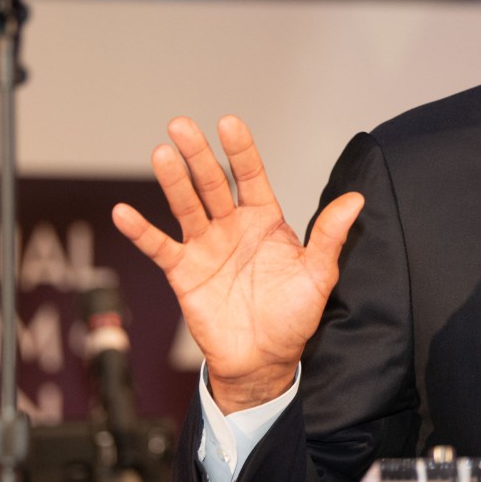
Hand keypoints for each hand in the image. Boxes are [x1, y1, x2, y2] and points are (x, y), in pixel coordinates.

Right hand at [111, 116, 362, 413]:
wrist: (265, 359)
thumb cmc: (293, 316)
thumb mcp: (318, 274)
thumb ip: (330, 235)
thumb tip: (356, 200)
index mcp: (265, 220)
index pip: (250, 175)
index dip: (240, 150)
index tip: (228, 122)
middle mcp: (233, 226)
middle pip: (212, 182)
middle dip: (198, 154)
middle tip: (181, 125)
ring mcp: (206, 246)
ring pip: (186, 206)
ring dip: (172, 181)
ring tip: (162, 153)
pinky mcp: (184, 272)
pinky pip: (160, 247)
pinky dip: (142, 231)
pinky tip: (124, 212)